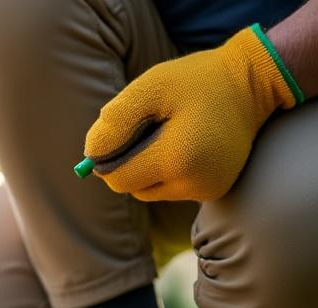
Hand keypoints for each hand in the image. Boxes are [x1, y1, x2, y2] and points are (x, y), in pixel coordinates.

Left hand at [84, 24, 301, 201]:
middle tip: (149, 128)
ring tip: (169, 133)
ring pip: (150, 190)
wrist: (252, 84)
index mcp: (178, 160)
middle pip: (132, 187)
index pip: (118, 179)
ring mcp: (207, 191)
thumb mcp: (150, 87)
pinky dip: (167, 170)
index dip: (110, 158)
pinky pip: (172, 188)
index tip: (121, 133)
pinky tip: (184, 144)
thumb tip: (91, 154)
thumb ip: (115, 121)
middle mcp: (194, 184)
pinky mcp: (214, 190)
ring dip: (148, 167)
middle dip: (130, 161)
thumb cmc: (196, 81)